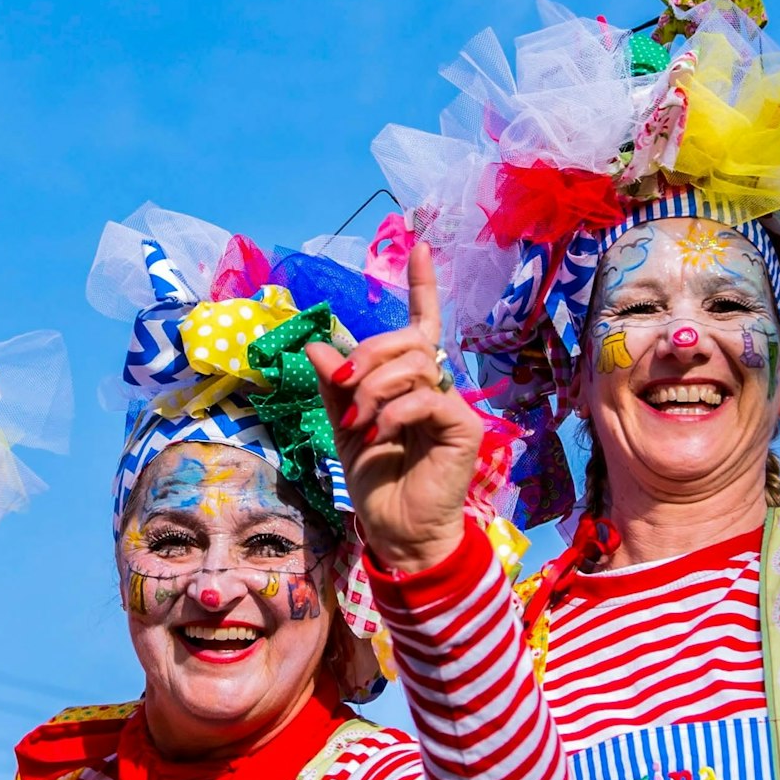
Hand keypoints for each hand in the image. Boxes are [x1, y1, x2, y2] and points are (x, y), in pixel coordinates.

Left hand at [305, 242, 482, 573]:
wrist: (397, 532)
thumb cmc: (377, 484)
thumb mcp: (345, 427)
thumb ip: (335, 386)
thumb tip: (316, 343)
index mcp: (410, 382)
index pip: (422, 324)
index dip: (422, 285)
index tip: (421, 247)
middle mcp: (436, 387)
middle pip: (408, 339)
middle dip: (367, 355)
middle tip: (341, 388)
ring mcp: (453, 406)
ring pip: (413, 365)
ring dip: (372, 388)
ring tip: (356, 422)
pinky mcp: (463, 428)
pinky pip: (425, 397)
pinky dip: (392, 412)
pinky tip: (375, 434)